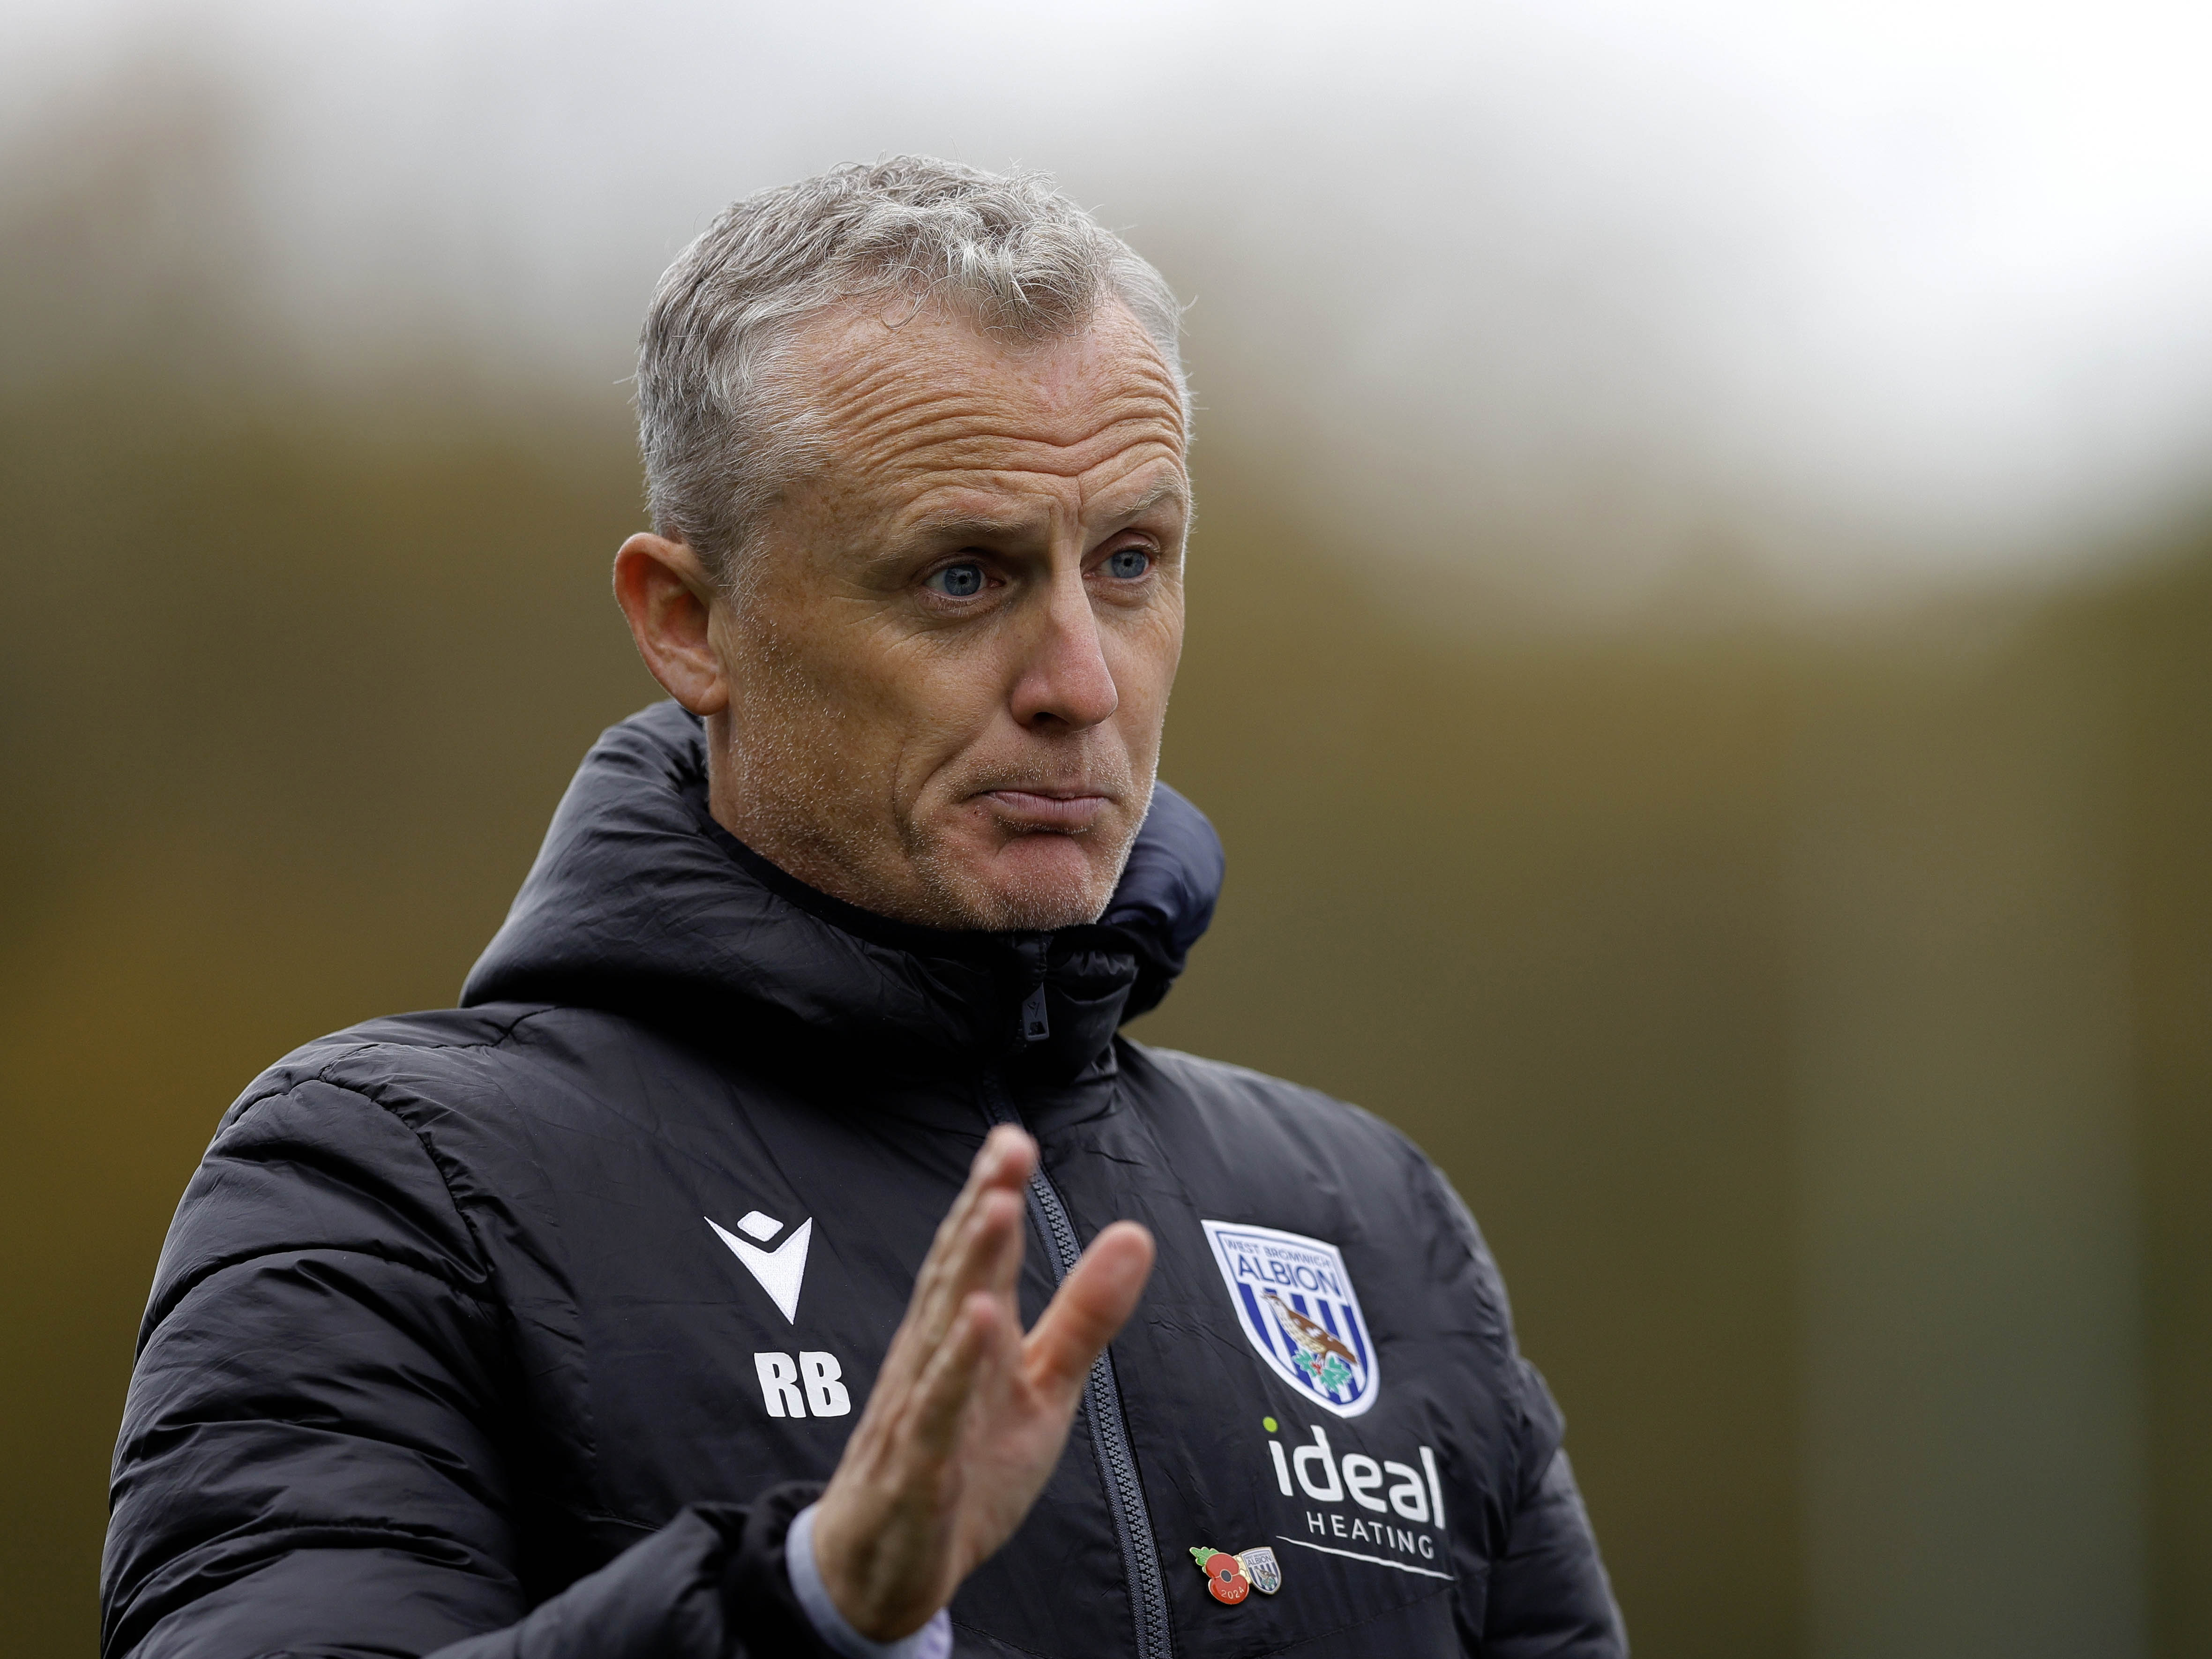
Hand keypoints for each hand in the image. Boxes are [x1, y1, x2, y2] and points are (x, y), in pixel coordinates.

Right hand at [808, 1125, 1154, 1640]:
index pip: (979, 1255)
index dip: (994, 1193)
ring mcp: (919, 1413)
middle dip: (982, 1207)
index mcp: (965, 1335)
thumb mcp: (1044, 1387)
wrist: (880, 1567)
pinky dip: (952, 1371)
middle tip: (1008, 1146)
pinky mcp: (916, 1471)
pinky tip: (974, 1326)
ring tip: (995, 1208)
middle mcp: (934, 1359)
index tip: (1015, 1137)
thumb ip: (1085, 1314)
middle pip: (957, 1274)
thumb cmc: (963, 1464)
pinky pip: (935, 1416)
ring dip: (969, 1268)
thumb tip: (1136, 1234)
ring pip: (941, 1331)